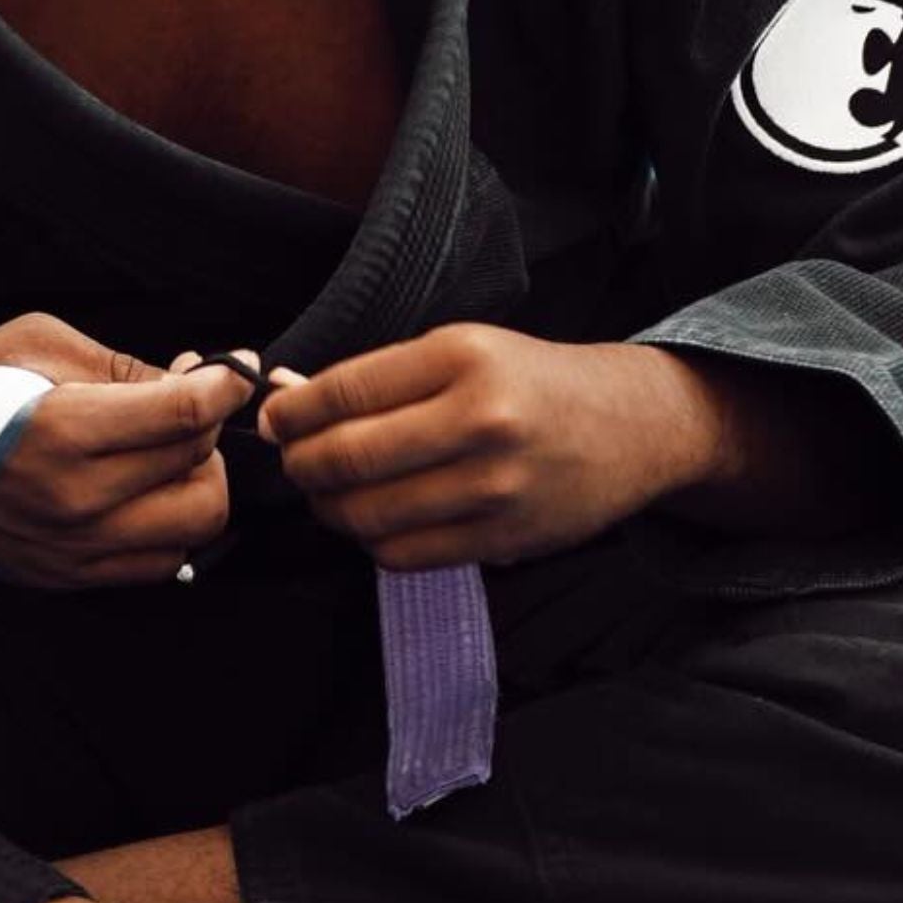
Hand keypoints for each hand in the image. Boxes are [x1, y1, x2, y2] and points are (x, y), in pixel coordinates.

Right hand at [0, 315, 245, 588]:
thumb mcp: (36, 343)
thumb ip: (123, 366)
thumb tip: (198, 378)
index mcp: (63, 430)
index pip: (183, 413)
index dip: (226, 383)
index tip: (235, 369)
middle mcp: (74, 500)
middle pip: (201, 474)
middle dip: (208, 431)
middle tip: (184, 408)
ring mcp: (73, 548)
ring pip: (193, 526)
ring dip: (196, 481)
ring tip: (165, 453)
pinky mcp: (69, 577)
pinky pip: (160, 562)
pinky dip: (170, 524)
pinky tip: (144, 491)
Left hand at [258, 326, 718, 570]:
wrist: (630, 426)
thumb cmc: (532, 381)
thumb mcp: (463, 348)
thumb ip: (381, 377)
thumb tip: (288, 399)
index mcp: (462, 358)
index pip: (345, 391)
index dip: (291, 411)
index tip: (272, 419)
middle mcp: (480, 420)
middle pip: (348, 457)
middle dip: (301, 465)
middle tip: (292, 461)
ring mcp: (494, 486)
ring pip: (369, 514)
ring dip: (330, 508)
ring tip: (328, 493)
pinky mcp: (503, 539)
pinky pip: (405, 553)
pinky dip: (372, 541)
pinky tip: (373, 520)